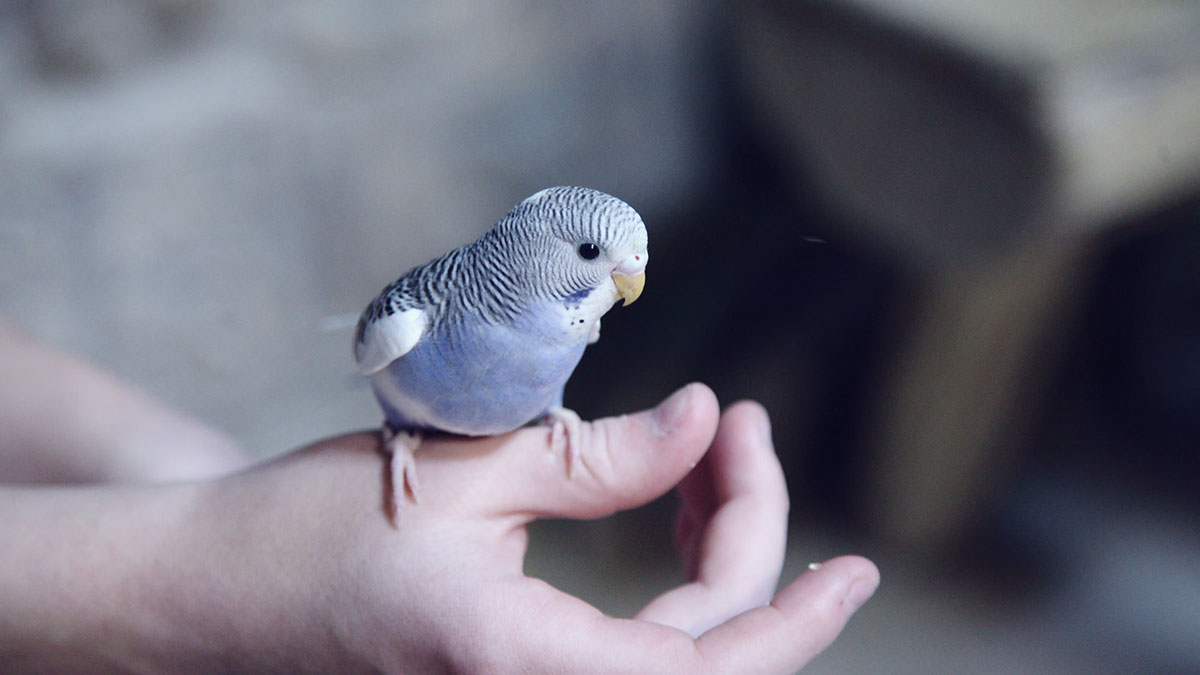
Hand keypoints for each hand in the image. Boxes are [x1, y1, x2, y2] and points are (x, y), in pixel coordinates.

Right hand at [168, 383, 877, 672]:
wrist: (214, 588)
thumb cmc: (314, 527)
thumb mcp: (465, 469)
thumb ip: (599, 454)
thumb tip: (707, 418)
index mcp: (526, 665)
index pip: (708, 666)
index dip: (795, 616)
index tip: (855, 560)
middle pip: (705, 651)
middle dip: (752, 541)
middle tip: (745, 430)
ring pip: (675, 651)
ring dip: (720, 564)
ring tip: (720, 461)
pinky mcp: (517, 671)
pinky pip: (631, 646)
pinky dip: (674, 583)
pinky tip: (674, 511)